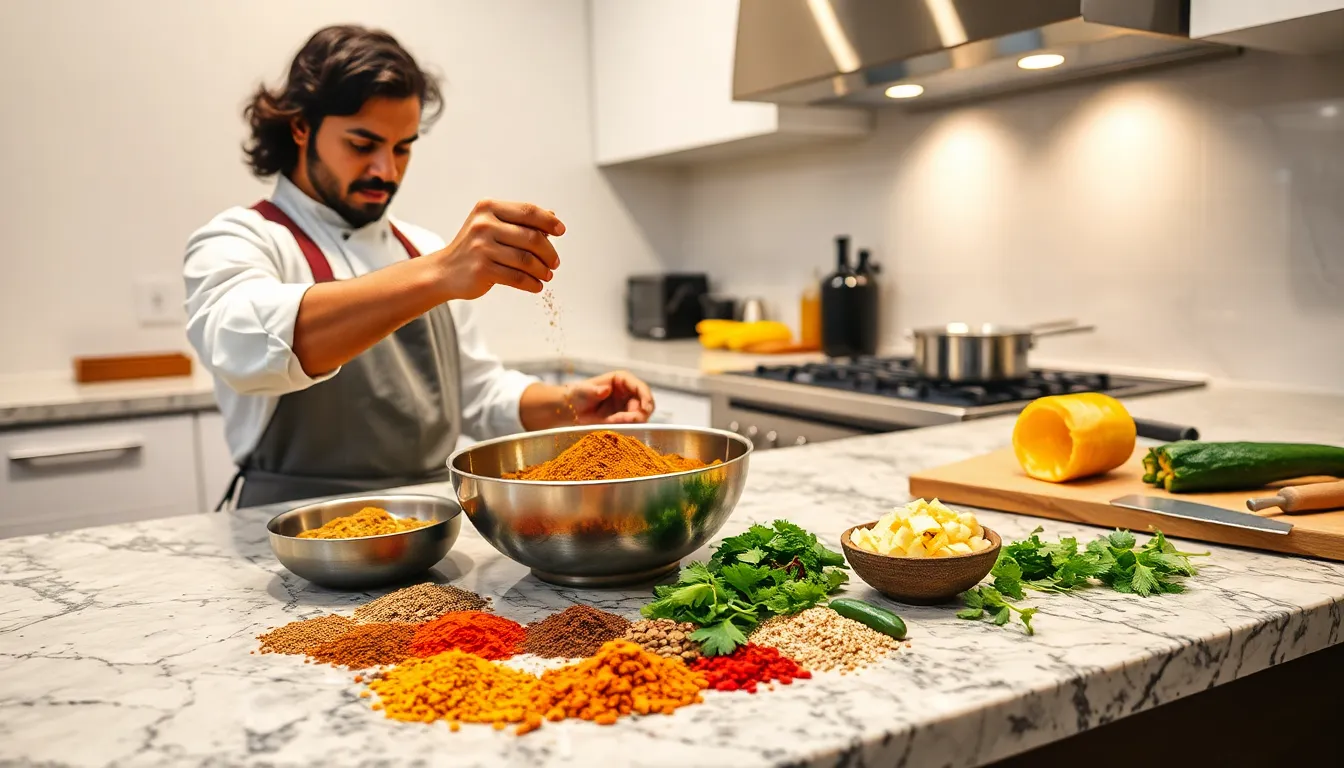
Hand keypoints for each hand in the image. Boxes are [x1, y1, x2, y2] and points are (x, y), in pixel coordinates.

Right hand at [433, 199, 564, 298]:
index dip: (549, 221)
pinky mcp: (482, 269)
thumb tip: (551, 216)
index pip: (528, 211)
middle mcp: (483, 225)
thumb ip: (519, 220)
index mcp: (488, 208)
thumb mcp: (491, 226)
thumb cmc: (473, 248)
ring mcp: (482, 247)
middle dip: (549, 252)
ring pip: (527, 260)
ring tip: (547, 275)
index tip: (561, 231)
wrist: (444, 272)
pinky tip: (537, 286)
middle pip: (532, 237)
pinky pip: (517, 278)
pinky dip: (532, 283)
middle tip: (555, 262)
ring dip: (542, 270)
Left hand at [567, 371, 654, 424]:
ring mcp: (627, 405)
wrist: (571, 410)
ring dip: (632, 421)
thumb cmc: (578, 394)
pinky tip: (613, 425)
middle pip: (644, 403)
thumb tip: (606, 390)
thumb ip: (595, 391)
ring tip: (616, 422)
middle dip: (641, 412)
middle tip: (631, 421)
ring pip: (640, 415)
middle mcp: (628, 392)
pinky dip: (626, 426)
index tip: (646, 408)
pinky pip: (631, 424)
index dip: (646, 396)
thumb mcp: (584, 391)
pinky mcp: (623, 418)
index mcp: (621, 380)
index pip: (639, 386)